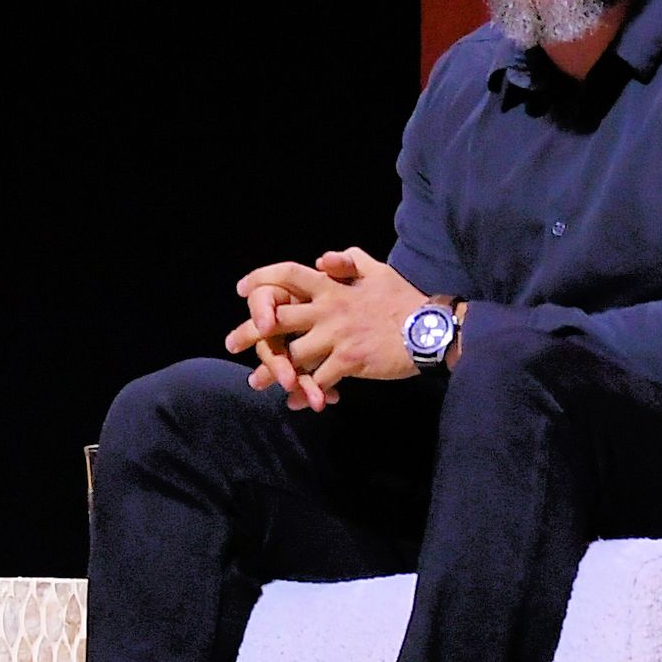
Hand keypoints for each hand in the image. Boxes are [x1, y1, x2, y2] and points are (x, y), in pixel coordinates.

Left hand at [228, 246, 428, 404]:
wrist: (429, 329)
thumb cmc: (404, 299)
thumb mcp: (377, 271)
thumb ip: (348, 261)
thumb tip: (323, 259)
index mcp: (333, 287)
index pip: (288, 275)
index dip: (261, 279)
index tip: (242, 289)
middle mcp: (328, 310)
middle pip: (278, 319)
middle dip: (251, 332)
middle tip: (232, 343)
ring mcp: (337, 337)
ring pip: (293, 355)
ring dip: (273, 371)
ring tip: (256, 382)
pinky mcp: (349, 362)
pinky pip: (318, 380)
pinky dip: (305, 392)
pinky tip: (296, 401)